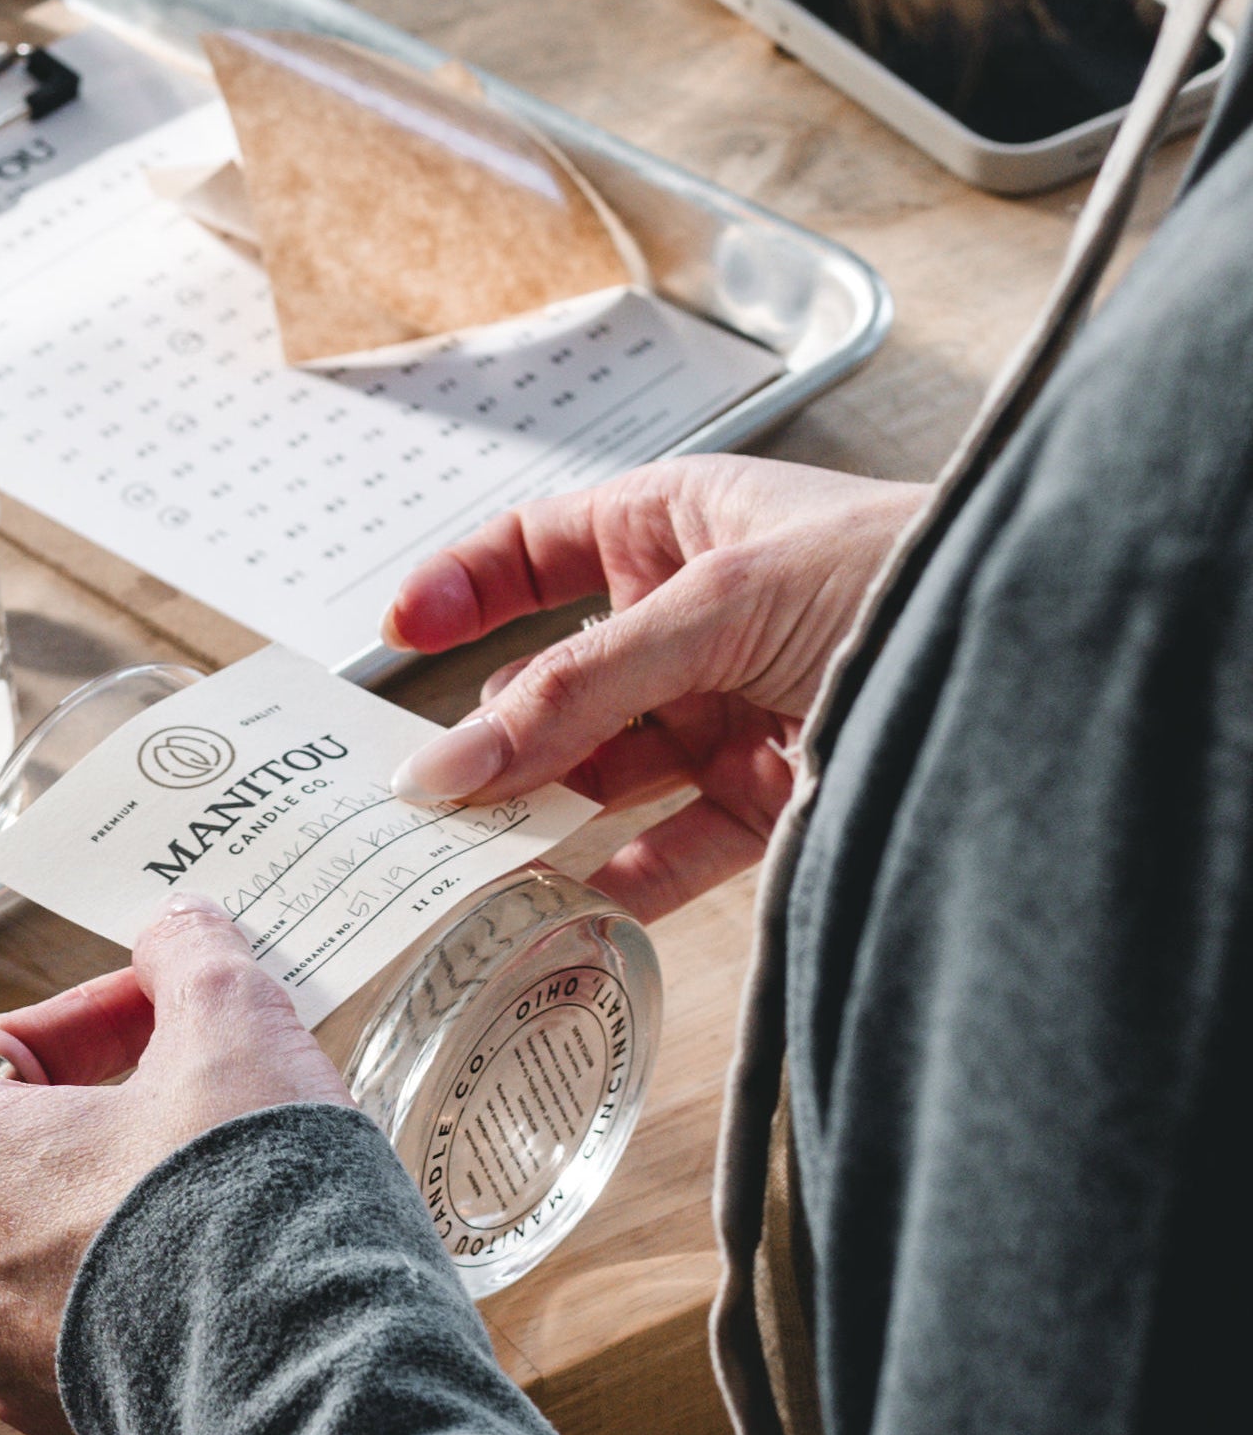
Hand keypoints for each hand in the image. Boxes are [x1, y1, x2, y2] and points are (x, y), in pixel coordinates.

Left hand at [0, 896, 351, 1434]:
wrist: (310, 1375)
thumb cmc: (241, 1202)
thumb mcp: (231, 1025)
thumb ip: (193, 958)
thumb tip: (180, 931)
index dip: (86, 1019)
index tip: (163, 1011)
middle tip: (84, 1108)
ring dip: (43, 1217)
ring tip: (146, 1185)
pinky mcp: (62, 1419)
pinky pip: (44, 1339)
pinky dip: (90, 1297)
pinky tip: (179, 1269)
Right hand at [383, 455, 925, 920]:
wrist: (1039, 668)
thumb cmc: (900, 573)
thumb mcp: (718, 600)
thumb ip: (577, 688)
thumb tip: (449, 762)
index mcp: (675, 529)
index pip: (536, 553)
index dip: (461, 589)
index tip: (395, 637)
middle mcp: (689, 626)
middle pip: (553, 685)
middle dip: (490, 736)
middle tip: (419, 793)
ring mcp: (721, 719)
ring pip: (597, 775)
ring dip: (539, 817)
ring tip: (467, 860)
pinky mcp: (761, 807)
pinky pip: (663, 851)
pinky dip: (611, 883)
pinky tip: (560, 905)